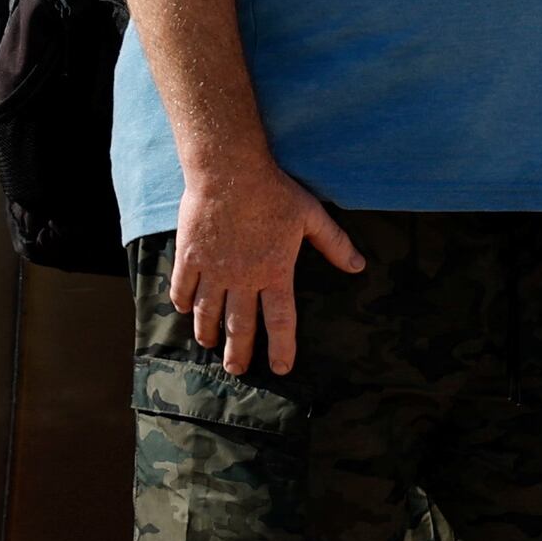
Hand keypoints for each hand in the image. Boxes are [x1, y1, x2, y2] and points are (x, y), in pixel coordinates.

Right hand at [171, 166, 363, 376]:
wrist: (229, 170)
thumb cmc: (273, 191)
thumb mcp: (311, 216)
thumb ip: (335, 244)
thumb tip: (359, 266)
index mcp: (275, 273)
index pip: (280, 321)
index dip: (281, 348)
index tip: (280, 368)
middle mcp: (242, 279)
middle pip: (239, 326)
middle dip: (238, 353)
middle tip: (236, 370)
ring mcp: (213, 269)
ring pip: (208, 312)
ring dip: (208, 332)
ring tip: (209, 345)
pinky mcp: (190, 256)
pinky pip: (183, 287)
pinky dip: (182, 301)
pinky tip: (183, 309)